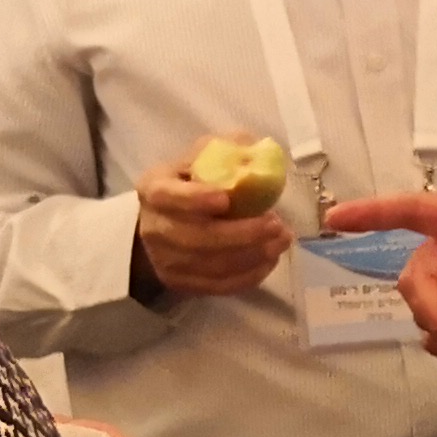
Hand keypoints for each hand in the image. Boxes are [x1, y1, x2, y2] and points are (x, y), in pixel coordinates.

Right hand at [134, 143, 294, 301]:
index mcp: (155, 190)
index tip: (226, 199)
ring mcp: (167, 261)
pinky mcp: (182, 284)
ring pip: (212, 265)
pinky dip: (249, 275)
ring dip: (252, 255)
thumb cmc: (186, 185)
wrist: (157, 226)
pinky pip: (219, 286)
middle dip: (241, 234)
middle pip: (196, 238)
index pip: (169, 197)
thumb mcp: (196, 159)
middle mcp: (156, 228)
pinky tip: (270, 260)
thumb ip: (224, 151)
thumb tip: (258, 150)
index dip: (196, 200)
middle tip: (275, 224)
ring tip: (281, 241)